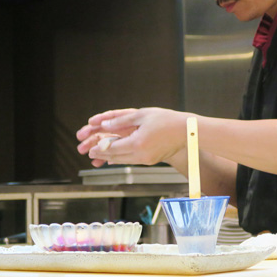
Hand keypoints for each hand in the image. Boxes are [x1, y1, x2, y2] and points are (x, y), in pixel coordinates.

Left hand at [76, 108, 192, 166]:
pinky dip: (122, 158)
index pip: (112, 148)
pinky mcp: (151, 160)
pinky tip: (118, 156)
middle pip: (116, 156)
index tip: (90, 149)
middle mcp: (141, 154)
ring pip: (123, 160)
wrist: (186, 131)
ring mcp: (147, 159)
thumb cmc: (166, 120)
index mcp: (137, 143)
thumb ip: (121, 120)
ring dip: (111, 157)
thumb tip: (104, 125)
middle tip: (91, 153)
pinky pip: (132, 160)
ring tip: (102, 154)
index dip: (100, 148)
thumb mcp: (141, 115)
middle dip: (103, 154)